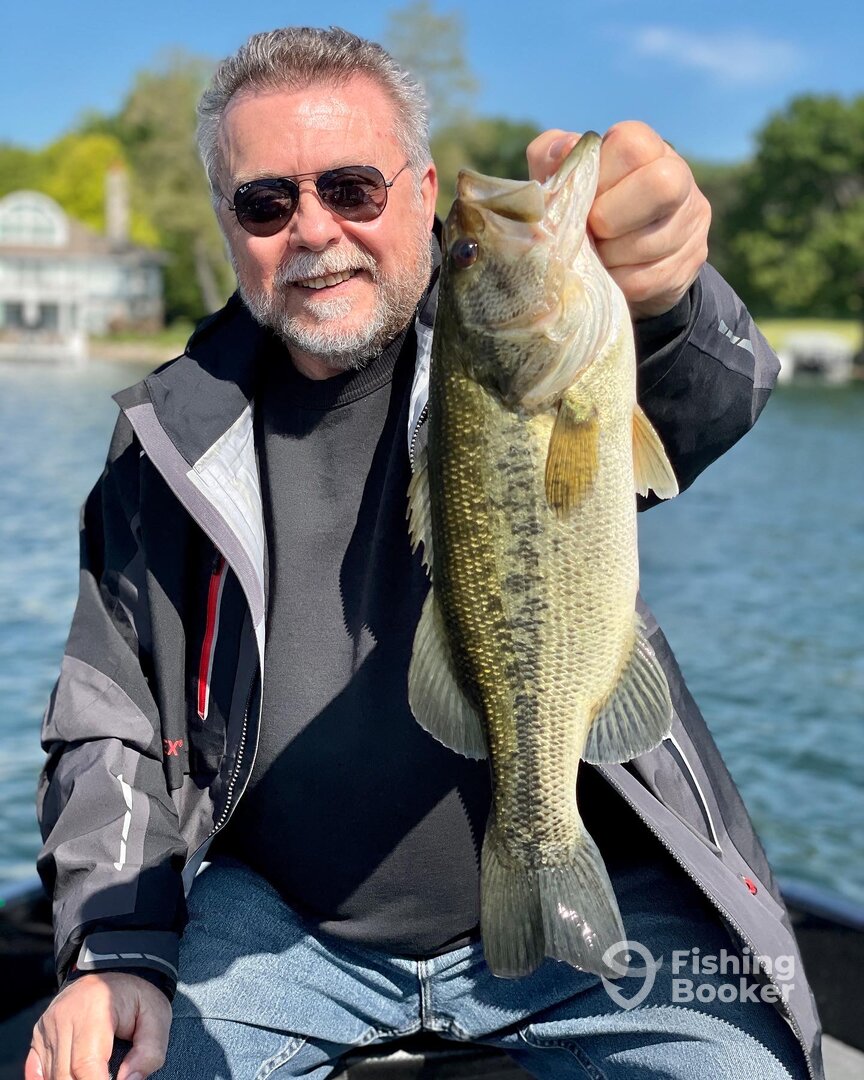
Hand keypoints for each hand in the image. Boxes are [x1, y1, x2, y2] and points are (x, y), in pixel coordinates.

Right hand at [26, 973, 170, 1079]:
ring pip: (53, 1075)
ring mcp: (47, 1026)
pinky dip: (51, 1079)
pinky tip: (71, 1077)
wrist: (113, 972)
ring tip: (97, 1074)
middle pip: (66, 1075)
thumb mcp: (157, 1016)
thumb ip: (149, 1051)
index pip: (86, 1064)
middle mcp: (64, 1017)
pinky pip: (38, 1071)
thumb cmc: (136, 997)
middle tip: (108, 1078)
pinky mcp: (39, 1035)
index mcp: (95, 1009)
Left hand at [526, 122, 710, 318]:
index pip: (631, 146)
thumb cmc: (584, 206)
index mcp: (648, 148)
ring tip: (595, 255)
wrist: (618, 256)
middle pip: (660, 185)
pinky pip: (648, 279)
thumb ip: (551, 156)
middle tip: (592, 231)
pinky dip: (617, 281)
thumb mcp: (562, 177)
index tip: (583, 198)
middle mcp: (680, 177)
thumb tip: (566, 149)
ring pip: (650, 241)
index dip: (599, 177)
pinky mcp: (692, 262)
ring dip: (609, 256)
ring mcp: (691, 221)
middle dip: (611, 217)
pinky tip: (608, 275)